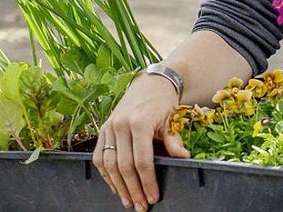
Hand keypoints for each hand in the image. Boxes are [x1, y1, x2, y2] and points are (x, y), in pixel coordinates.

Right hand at [93, 73, 189, 210]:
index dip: (147, 182)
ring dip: (118, 186)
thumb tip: (183, 158)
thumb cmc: (164, 103)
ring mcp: (109, 127)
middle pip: (124, 166)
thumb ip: (174, 141)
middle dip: (133, 190)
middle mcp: (121, 125)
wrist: (151, 82)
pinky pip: (99, 157)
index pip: (142, 161)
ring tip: (128, 201)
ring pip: (109, 164)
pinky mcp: (103, 129)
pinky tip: (115, 186)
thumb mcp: (172, 120)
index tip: (153, 197)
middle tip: (140, 206)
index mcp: (140, 122)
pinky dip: (106, 174)